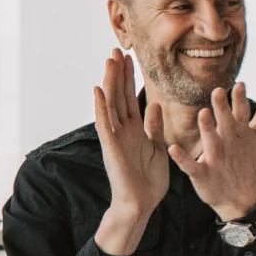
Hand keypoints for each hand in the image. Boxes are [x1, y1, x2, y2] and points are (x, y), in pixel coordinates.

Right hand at [92, 50, 169, 254]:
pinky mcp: (111, 147)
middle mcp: (122, 130)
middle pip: (119, 96)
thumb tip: (154, 106)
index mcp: (134, 130)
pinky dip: (101, 107)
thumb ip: (154, 127)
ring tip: (108, 62)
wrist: (141, 204)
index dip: (129, 78)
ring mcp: (115, 138)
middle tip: (116, 50)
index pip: (130, 98)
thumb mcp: (158, 148)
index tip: (129, 58)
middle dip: (118, 73)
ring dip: (109, 83)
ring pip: (111, 104)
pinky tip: (98, 91)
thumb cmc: (149, 181)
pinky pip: (105, 124)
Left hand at [171, 81, 255, 219]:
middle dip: (223, 109)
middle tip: (218, 91)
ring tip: (203, 113)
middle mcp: (228, 144)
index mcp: (240, 133)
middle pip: (226, 124)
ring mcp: (216, 159)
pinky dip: (182, 158)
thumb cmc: (246, 159)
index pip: (241, 113)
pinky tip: (173, 148)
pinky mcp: (202, 173)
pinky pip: (191, 165)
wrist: (241, 197)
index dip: (240, 100)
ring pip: (211, 141)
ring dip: (207, 128)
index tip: (239, 84)